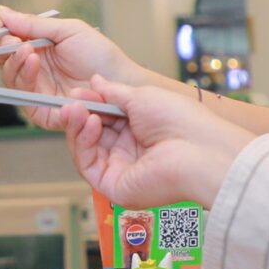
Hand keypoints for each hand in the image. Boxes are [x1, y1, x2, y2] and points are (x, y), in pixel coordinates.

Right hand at [0, 7, 151, 130]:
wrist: (119, 81)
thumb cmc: (99, 55)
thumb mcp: (67, 31)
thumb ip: (33, 24)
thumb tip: (0, 12)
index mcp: (38, 48)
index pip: (7, 40)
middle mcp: (34, 69)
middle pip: (2, 60)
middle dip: (3, 48)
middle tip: (13, 40)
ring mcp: (37, 90)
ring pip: (10, 78)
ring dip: (14, 61)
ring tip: (27, 49)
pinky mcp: (42, 111)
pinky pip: (23, 98)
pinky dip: (25, 78)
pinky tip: (34, 63)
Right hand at [65, 76, 251, 207]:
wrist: (199, 150)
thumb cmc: (180, 121)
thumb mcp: (141, 96)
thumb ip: (113, 92)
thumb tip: (94, 81)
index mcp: (141, 130)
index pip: (105, 118)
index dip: (90, 105)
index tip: (77, 91)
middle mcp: (130, 152)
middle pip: (92, 134)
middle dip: (79, 115)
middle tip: (69, 101)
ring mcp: (122, 170)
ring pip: (86, 150)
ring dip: (77, 127)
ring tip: (75, 109)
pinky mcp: (114, 187)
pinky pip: (88, 165)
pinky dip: (83, 143)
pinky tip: (90, 123)